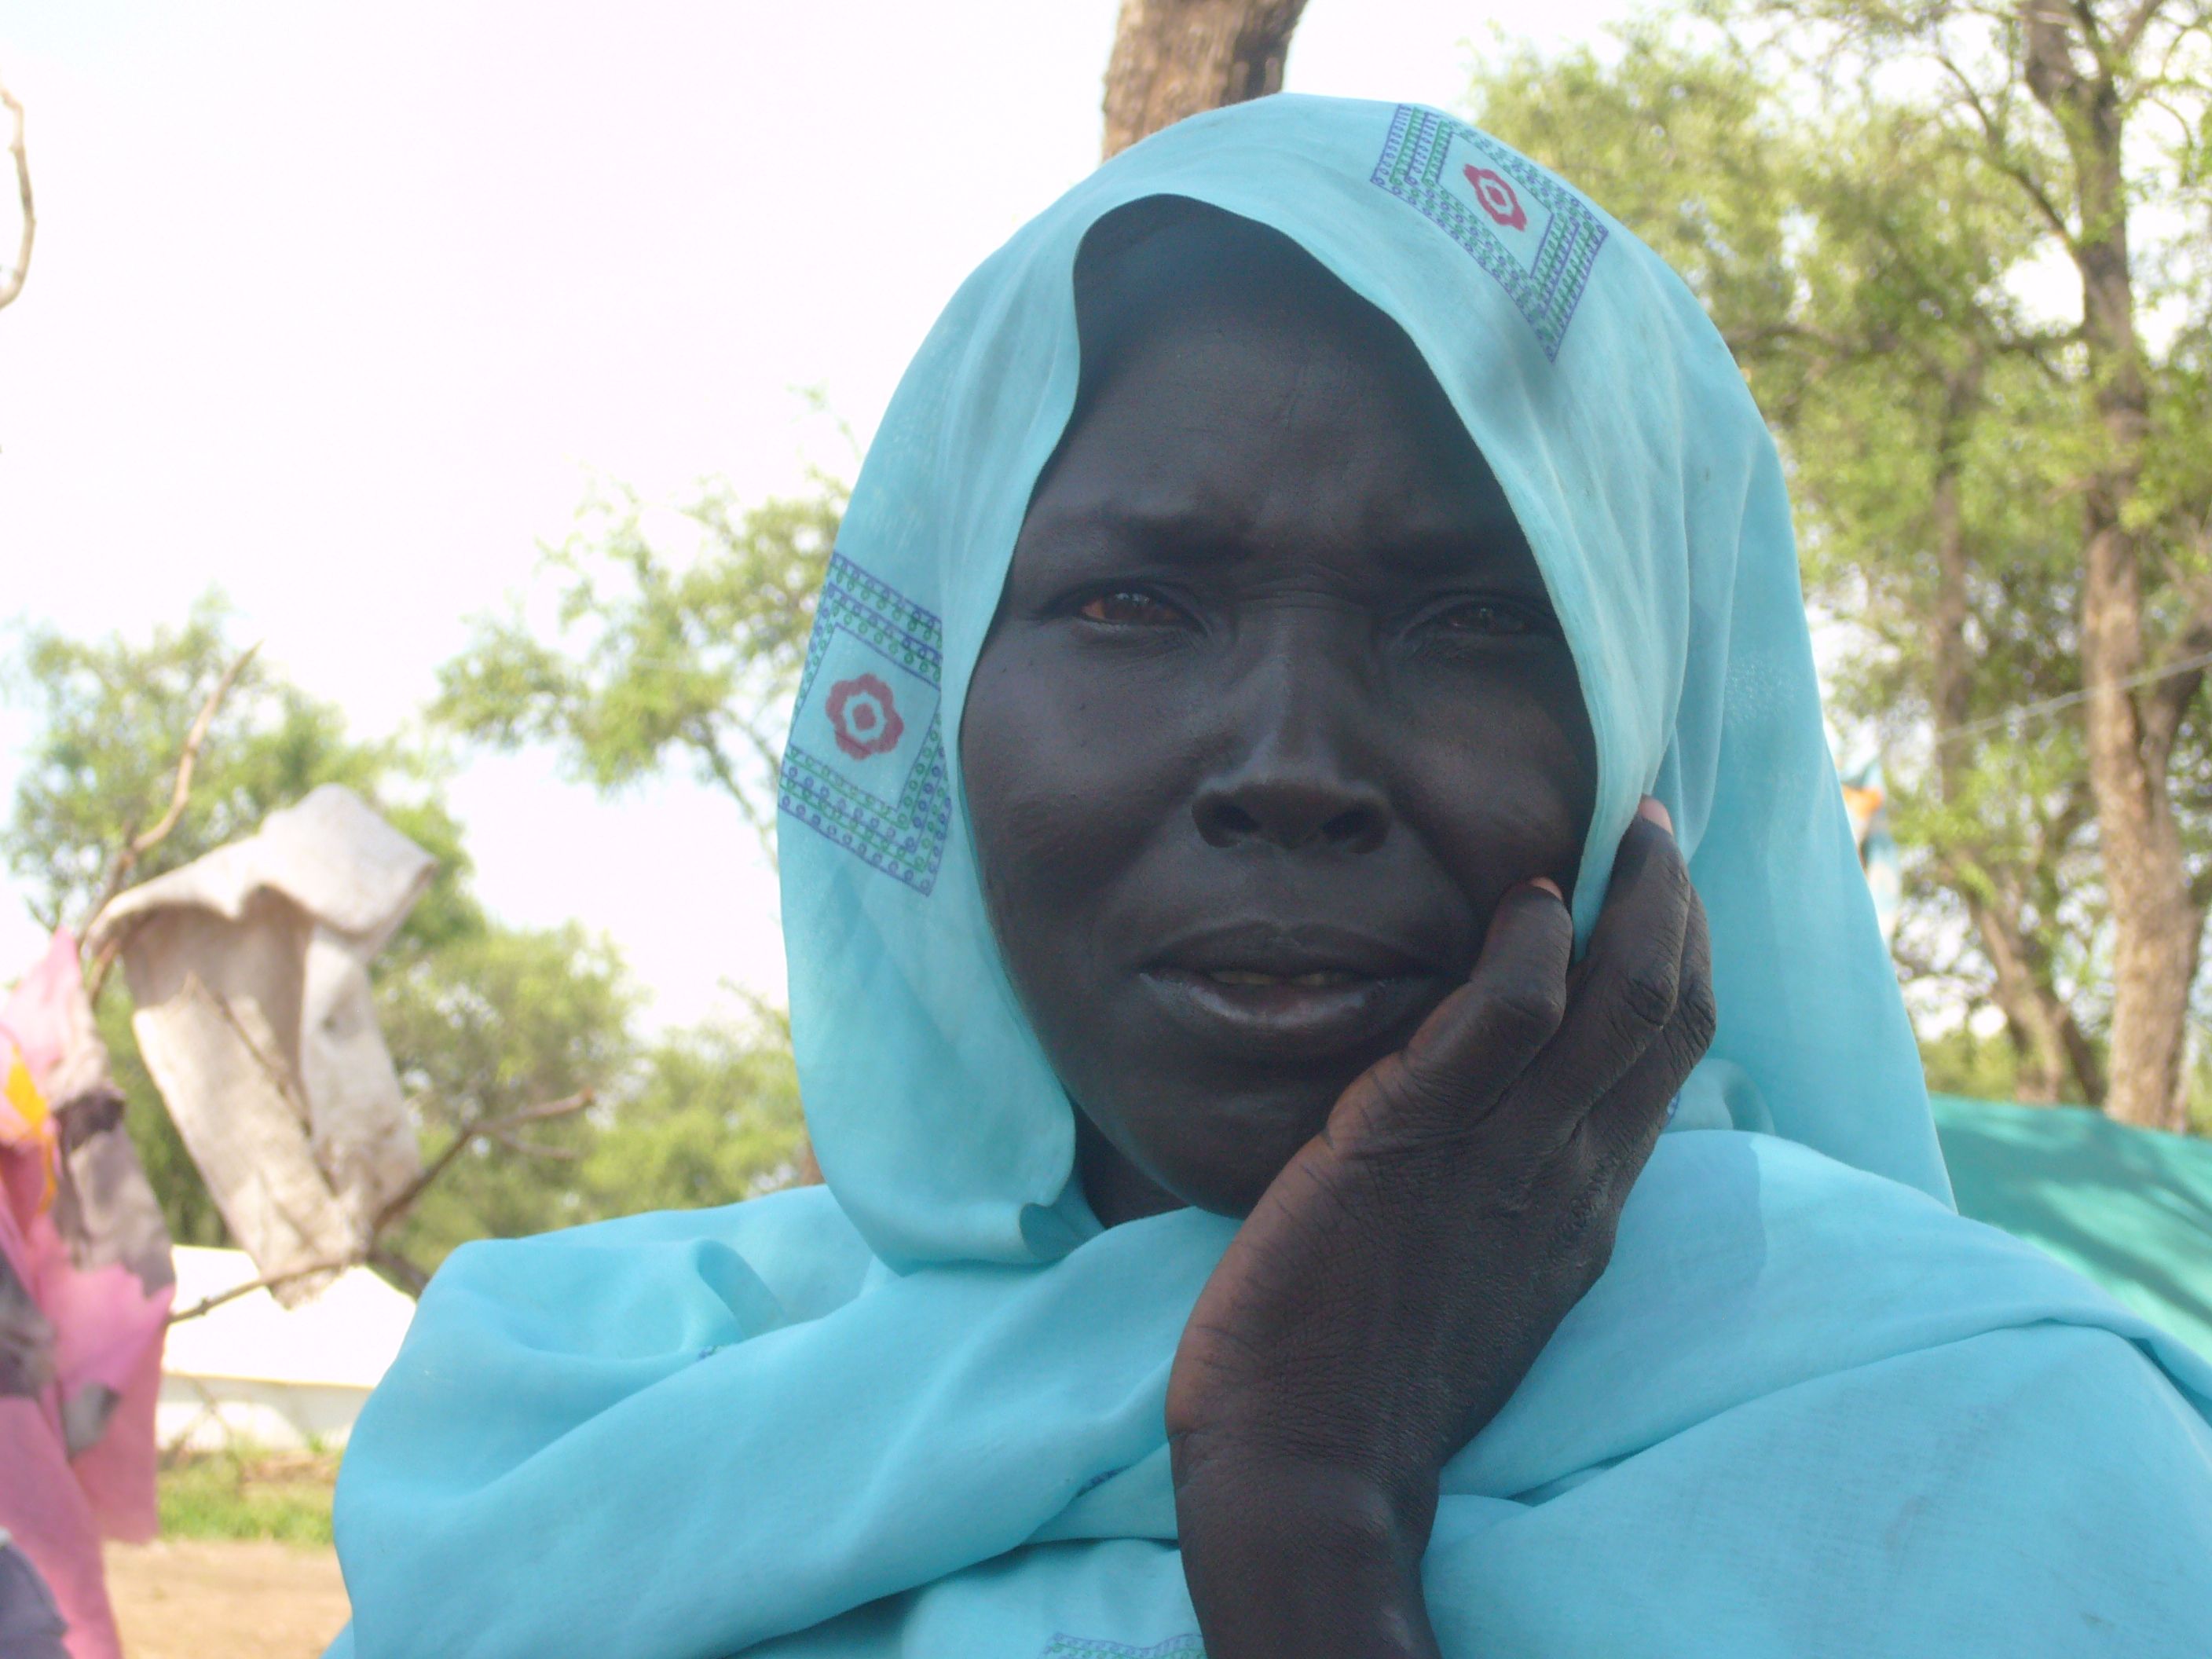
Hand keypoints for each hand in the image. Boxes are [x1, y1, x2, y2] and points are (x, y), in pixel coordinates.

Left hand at [1166, 802, 1714, 1658]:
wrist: (1305, 1465)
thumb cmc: (1368, 1376)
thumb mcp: (1479, 1280)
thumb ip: (1512, 1196)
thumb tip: (1515, 1130)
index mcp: (1583, 1207)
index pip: (1666, 1063)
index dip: (1679, 965)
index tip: (1663, 895)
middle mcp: (1569, 1175)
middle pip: (1667, 1016)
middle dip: (1674, 909)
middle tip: (1650, 827)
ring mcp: (1500, 1157)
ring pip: (1614, 1003)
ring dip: (1628, 900)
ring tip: (1614, 830)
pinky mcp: (1412, 1140)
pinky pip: (1502, 1020)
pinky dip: (1527, 945)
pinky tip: (1523, 896)